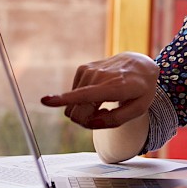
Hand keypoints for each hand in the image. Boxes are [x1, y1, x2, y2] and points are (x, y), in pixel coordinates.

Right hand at [40, 52, 158, 128]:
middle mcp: (99, 76)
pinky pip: (74, 95)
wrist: (140, 64)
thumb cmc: (141, 89)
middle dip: (85, 120)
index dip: (64, 99)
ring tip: (105, 102)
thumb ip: (115, 120)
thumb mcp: (138, 109)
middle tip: (104, 115)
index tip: (45, 100)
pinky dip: (84, 99)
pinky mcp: (83, 69)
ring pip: (73, 104)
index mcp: (115, 87)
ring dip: (86, 109)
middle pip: (77, 110)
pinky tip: (99, 93)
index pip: (86, 95)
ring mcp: (89, 71)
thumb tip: (90, 123)